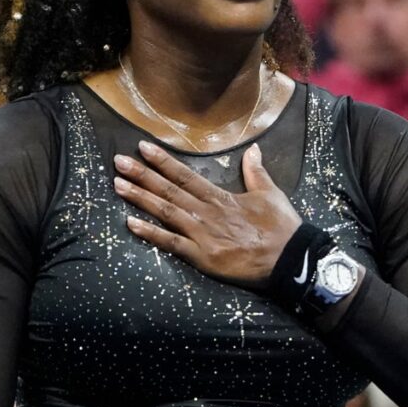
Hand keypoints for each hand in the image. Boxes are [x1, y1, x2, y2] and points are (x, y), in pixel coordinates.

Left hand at [113, 141, 302, 288]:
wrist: (290, 259)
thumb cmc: (281, 227)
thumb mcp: (270, 194)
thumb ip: (256, 172)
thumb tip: (252, 149)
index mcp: (221, 197)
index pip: (186, 175)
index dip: (163, 161)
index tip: (143, 147)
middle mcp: (206, 212)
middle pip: (168, 191)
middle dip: (142, 175)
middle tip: (118, 161)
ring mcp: (202, 235)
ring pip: (165, 213)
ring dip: (140, 198)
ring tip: (117, 185)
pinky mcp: (202, 257)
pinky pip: (171, 244)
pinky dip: (150, 234)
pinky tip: (130, 225)